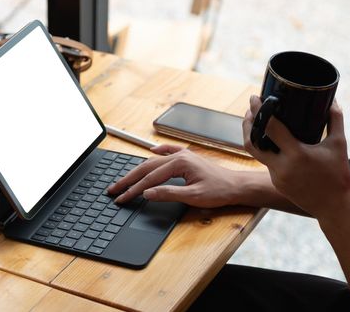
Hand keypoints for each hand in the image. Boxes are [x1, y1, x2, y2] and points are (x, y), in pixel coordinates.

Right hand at [108, 144, 241, 206]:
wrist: (236, 186)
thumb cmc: (219, 191)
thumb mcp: (193, 196)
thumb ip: (168, 193)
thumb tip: (147, 193)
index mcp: (179, 163)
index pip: (149, 179)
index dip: (133, 190)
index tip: (121, 198)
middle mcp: (179, 156)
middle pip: (146, 168)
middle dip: (128, 179)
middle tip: (113, 189)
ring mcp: (182, 155)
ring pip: (153, 162)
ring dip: (137, 170)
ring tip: (124, 178)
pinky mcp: (187, 158)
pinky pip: (168, 152)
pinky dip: (158, 152)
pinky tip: (151, 150)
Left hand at [243, 96, 349, 221]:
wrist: (334, 206)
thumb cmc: (337, 174)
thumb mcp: (338, 145)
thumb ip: (335, 120)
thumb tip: (333, 101)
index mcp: (296, 154)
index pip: (270, 128)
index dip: (259, 111)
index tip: (254, 98)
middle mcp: (282, 166)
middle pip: (250, 142)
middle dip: (247, 124)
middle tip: (250, 110)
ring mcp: (275, 176)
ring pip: (256, 153)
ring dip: (252, 136)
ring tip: (255, 121)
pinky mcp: (275, 182)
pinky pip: (266, 163)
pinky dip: (266, 150)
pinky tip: (270, 141)